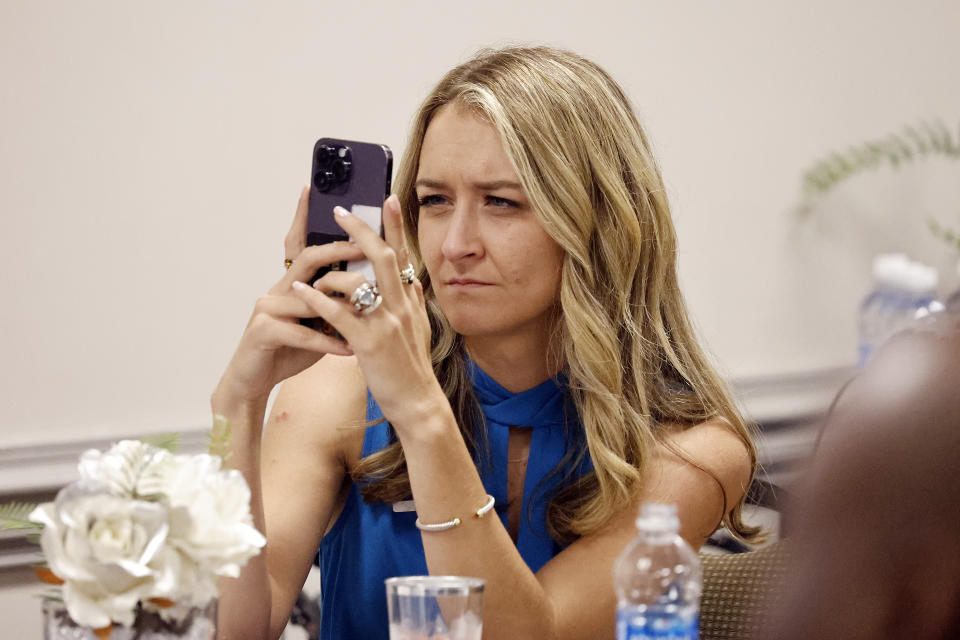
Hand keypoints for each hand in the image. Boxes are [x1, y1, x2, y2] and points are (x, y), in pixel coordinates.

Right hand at [215, 186, 366, 404]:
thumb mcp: (317, 323)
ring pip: (308, 299)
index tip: (313, 189)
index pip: (299, 243)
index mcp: (292, 284)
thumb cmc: (288, 352)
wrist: (253, 382)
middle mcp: (278, 289)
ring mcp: (267, 308)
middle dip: (338, 250)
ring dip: (341, 307)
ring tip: (369, 311)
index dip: (303, 216)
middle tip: (364, 246)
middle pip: (309, 260)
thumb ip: (334, 304)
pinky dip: (328, 343)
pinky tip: (348, 350)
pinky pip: (301, 333)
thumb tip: (368, 287)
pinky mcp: (262, 331)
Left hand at [289, 194, 439, 425]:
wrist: (417, 402)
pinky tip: (299, 290)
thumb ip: (409, 303)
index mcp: (411, 301)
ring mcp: (387, 324)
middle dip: (361, 230)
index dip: (396, 226)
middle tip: (340, 210)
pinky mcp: (369, 344)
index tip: (387, 199)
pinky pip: (339, 314)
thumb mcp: (417, 330)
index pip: (405, 255)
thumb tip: (408, 281)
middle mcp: (402, 307)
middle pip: (384, 257)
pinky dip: (317, 299)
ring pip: (359, 282)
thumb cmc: (411, 368)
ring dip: (331, 269)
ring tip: (309, 263)